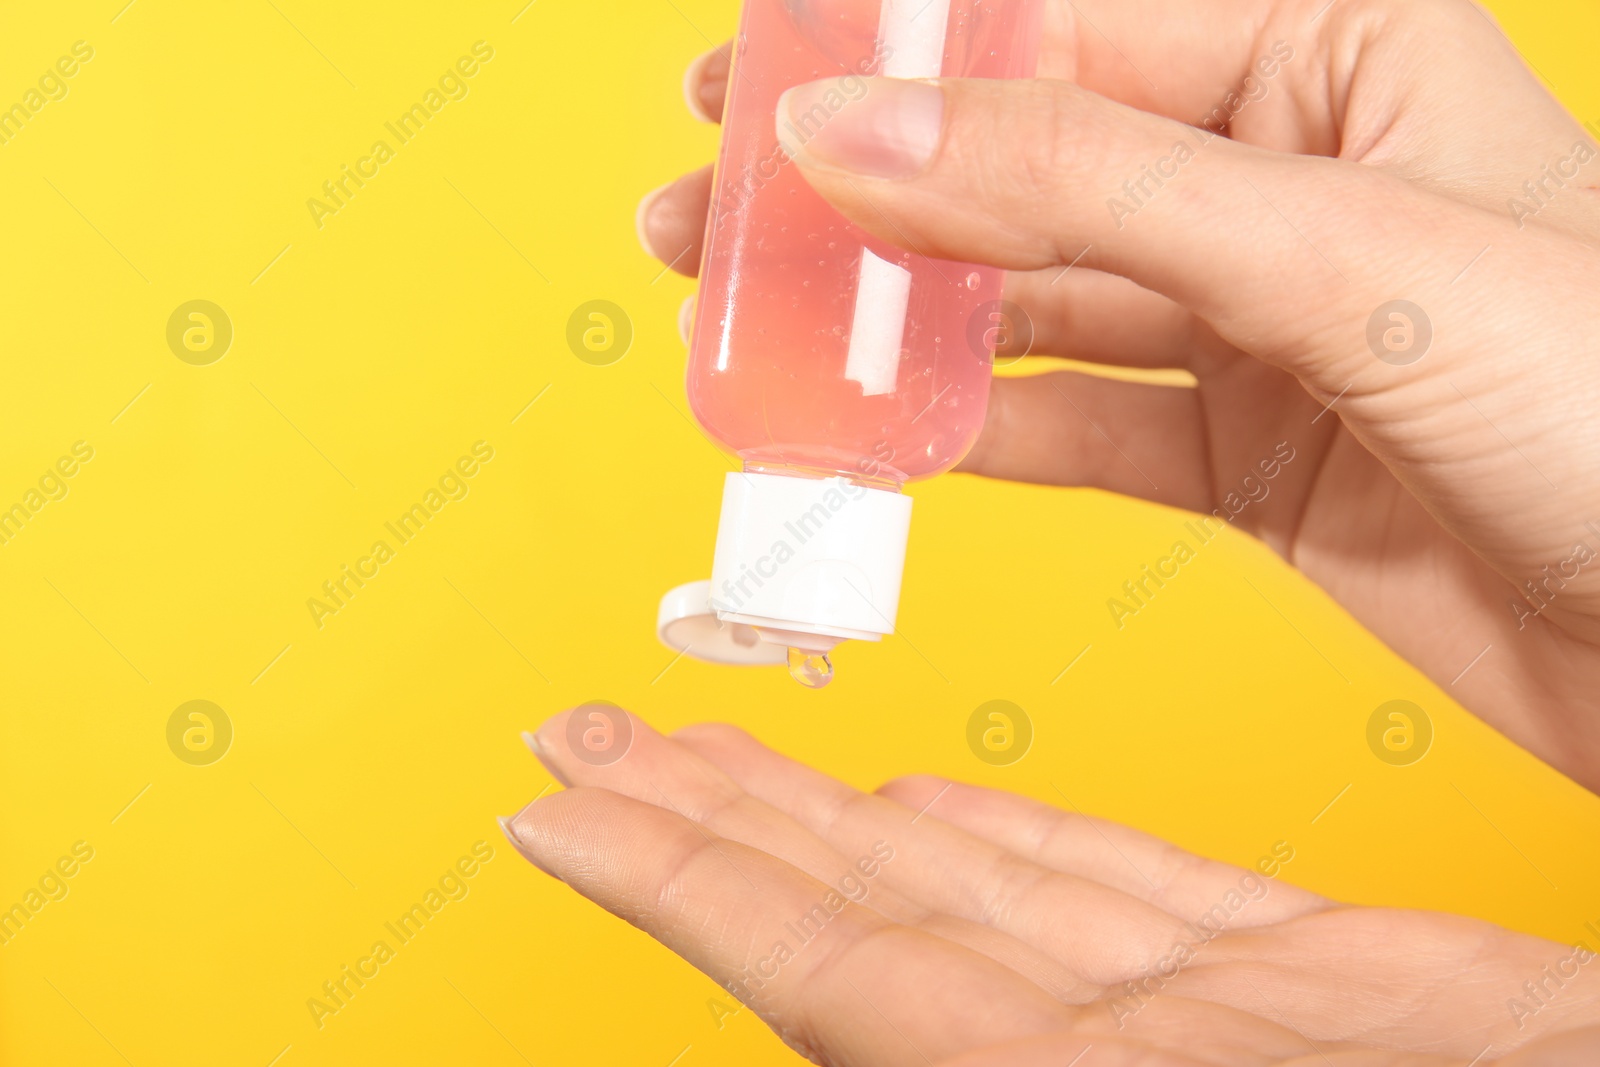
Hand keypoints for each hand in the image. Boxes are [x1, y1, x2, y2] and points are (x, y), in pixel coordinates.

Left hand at [503, 709, 1599, 1064]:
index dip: (685, 888)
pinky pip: (1110, 897)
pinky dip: (1010, 843)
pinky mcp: (1293, 986)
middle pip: (868, 920)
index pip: (832, 975)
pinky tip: (926, 802)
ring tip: (711, 746)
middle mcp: (1107, 1063)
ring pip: (971, 892)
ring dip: (830, 814)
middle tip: (587, 739)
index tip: (562, 818)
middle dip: (714, 822)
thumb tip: (851, 1018)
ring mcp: (1195, 1023)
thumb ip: (1036, 1046)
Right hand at [636, 0, 1599, 791]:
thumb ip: (1084, 191)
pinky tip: (880, 432)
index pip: (1066, 23)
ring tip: (758, 323)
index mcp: (1331, 54)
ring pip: (1029, 299)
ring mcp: (1254, 321)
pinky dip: (971, 431)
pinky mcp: (1241, 451)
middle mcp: (1282, 176)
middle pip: (1019, 159)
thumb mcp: (1339, 263)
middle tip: (711, 206)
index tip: (757, 93)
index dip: (897, 52)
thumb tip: (857, 135)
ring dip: (892, 318)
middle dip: (859, 188)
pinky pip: (1073, 422)